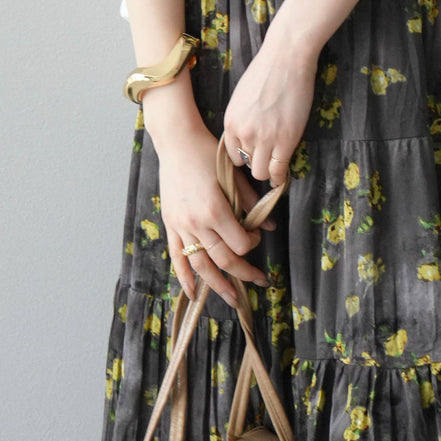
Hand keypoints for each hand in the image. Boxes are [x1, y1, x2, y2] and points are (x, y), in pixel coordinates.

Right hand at [154, 121, 272, 304]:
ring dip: (217, 284)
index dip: (252, 244)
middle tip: (259, 280)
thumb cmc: (207, 154)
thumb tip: (270, 225)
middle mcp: (197, 222)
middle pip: (223, 259)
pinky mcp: (170, 224)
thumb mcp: (233, 175)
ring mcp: (181, 225)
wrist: (177, 142)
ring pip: (200, 265)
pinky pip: (177, 257)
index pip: (239, 243)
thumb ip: (251, 201)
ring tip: (231, 298)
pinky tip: (192, 292)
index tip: (256, 236)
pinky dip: (184, 277)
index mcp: (215, 209)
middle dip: (243, 273)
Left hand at [221, 33, 317, 187]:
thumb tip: (247, 134)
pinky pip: (279, 169)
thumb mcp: (242, 97)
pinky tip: (282, 177)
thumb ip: (241, 118)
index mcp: (231, 122)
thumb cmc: (266, 71)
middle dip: (256, 163)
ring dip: (268, 171)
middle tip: (267, 160)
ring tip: (275, 169)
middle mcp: (243, 133)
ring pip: (261, 171)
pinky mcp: (285, 139)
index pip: (231, 154)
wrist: (287, 57)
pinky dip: (280, 177)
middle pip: (246, 164)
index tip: (254, 156)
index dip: (244, 156)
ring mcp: (264, 138)